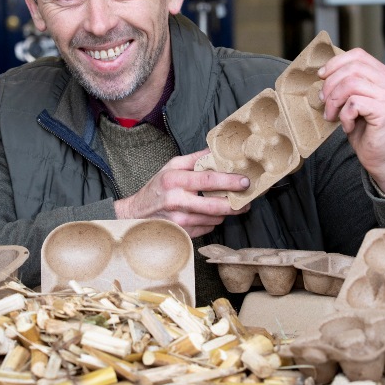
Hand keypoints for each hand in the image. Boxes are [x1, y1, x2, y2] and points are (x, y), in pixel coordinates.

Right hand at [114, 150, 250, 236]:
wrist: (137, 214)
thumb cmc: (156, 187)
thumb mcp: (171, 167)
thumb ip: (195, 159)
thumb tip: (216, 150)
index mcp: (174, 180)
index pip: (207, 180)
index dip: (229, 181)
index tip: (245, 181)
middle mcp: (176, 201)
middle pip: (215, 205)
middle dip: (236, 204)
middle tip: (248, 200)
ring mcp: (179, 221)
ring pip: (214, 219)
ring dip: (225, 213)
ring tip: (227, 205)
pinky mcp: (182, 233)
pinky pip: (207, 228)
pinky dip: (213, 221)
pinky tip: (209, 214)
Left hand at [318, 48, 384, 195]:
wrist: (379, 155)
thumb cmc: (363, 128)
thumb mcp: (351, 100)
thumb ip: (344, 84)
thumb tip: (322, 74)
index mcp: (382, 75)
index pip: (357, 55)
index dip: (335, 63)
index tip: (321, 77)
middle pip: (351, 69)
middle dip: (330, 85)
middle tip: (324, 102)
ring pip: (350, 84)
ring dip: (334, 102)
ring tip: (332, 116)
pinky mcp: (384, 111)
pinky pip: (354, 104)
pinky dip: (344, 116)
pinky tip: (347, 126)